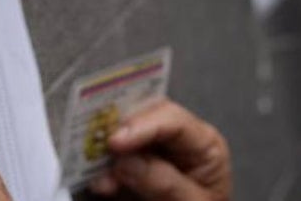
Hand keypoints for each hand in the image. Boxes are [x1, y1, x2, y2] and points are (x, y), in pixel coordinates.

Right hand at [89, 100, 231, 200]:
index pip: (173, 120)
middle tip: (99, 145)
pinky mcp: (136, 169)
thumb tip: (126, 161)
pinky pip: (115, 161)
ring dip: (107, 151)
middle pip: (146, 117)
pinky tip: (100, 183)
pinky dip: (103, 170)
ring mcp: (156, 153)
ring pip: (126, 135)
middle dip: (120, 129)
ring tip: (96, 171)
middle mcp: (179, 141)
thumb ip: (164, 182)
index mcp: (203, 143)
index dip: (141, 126)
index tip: (116, 141)